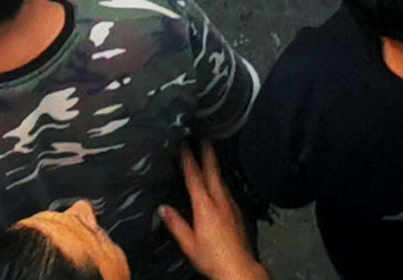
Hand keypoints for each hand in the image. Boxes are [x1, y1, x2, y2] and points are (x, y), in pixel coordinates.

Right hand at [158, 144, 268, 279]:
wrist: (239, 269)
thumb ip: (176, 224)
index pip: (194, 177)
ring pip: (221, 179)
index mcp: (205, 206)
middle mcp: (220, 201)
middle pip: (213, 171)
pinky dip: (221, 181)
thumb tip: (163, 208)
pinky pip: (227, 190)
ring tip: (210, 154)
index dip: (188, 159)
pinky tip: (219, 183)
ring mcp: (231, 205)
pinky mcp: (238, 212)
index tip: (184, 143)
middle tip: (204, 136)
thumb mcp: (189, 243)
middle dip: (207, 152)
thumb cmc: (212, 258)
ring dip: (215, 165)